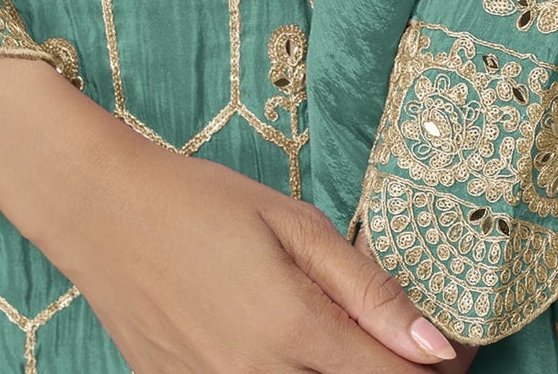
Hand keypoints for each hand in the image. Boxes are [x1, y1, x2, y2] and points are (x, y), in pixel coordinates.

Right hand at [0, 30, 476, 372]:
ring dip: (338, 372)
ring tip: (337, 335)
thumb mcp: (291, 222)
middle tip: (401, 343)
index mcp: (291, 330)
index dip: (439, 368)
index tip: (457, 345)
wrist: (100, 210)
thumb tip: (437, 346)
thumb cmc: (199, 201)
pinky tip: (283, 341)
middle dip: (390, 373)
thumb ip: (366, 289)